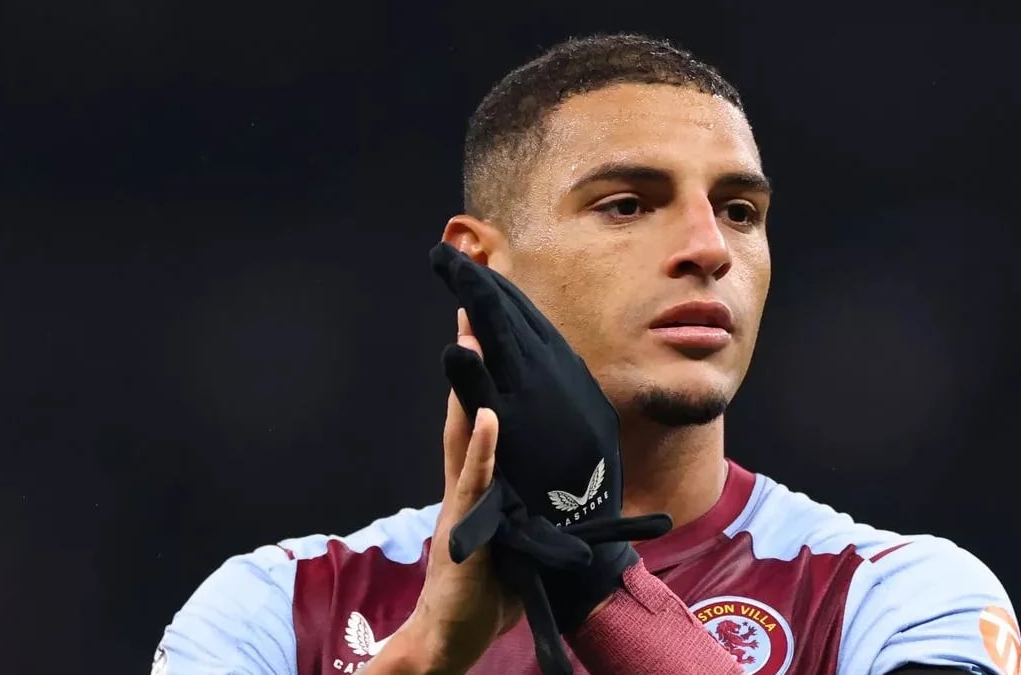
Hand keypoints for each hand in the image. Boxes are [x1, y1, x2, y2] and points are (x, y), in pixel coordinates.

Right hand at [383, 309, 522, 673]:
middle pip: (468, 406)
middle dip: (471, 356)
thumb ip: (533, 499)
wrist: (456, 635)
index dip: (489, 371)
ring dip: (469, 384)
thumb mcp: (521, 531)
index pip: (485, 411)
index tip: (493, 322)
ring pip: (463, 433)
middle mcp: (469, 481)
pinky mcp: (467, 529)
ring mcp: (465, 501)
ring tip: (470, 335)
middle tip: (471, 300)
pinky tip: (486, 416)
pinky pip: (475, 483)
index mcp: (485, 480)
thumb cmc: (493, 586)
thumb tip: (564, 479)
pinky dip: (480, 449)